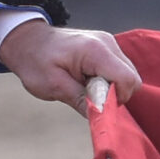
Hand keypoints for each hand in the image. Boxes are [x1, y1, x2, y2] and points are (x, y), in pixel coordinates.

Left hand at [0, 21, 141, 114]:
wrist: (27, 41)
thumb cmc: (35, 61)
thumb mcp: (52, 86)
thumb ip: (80, 101)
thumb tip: (101, 117)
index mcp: (95, 51)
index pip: (127, 80)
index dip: (115, 99)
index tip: (94, 103)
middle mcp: (107, 43)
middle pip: (132, 79)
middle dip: (113, 95)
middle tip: (86, 95)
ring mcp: (109, 43)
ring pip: (128, 75)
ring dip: (110, 88)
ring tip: (84, 86)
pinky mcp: (108, 48)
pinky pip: (119, 70)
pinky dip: (107, 81)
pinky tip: (87, 80)